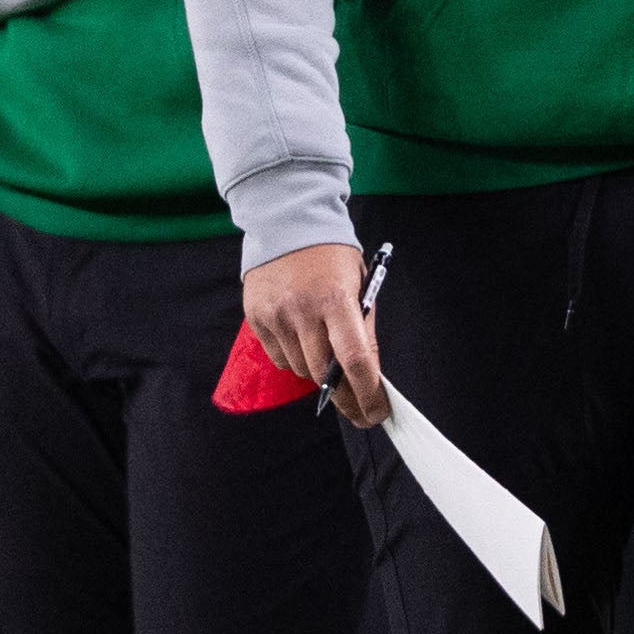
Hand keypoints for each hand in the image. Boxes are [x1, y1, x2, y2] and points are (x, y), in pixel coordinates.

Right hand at [246, 240, 386, 426]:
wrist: (286, 220)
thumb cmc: (330, 255)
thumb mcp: (359, 285)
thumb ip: (363, 329)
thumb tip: (370, 377)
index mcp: (337, 299)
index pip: (355, 360)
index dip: (367, 394)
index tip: (377, 414)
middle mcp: (302, 309)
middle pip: (324, 374)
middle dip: (345, 397)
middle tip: (359, 409)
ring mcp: (276, 315)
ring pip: (301, 370)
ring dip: (318, 373)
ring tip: (326, 353)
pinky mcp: (256, 318)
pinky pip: (280, 358)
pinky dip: (295, 358)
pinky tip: (302, 338)